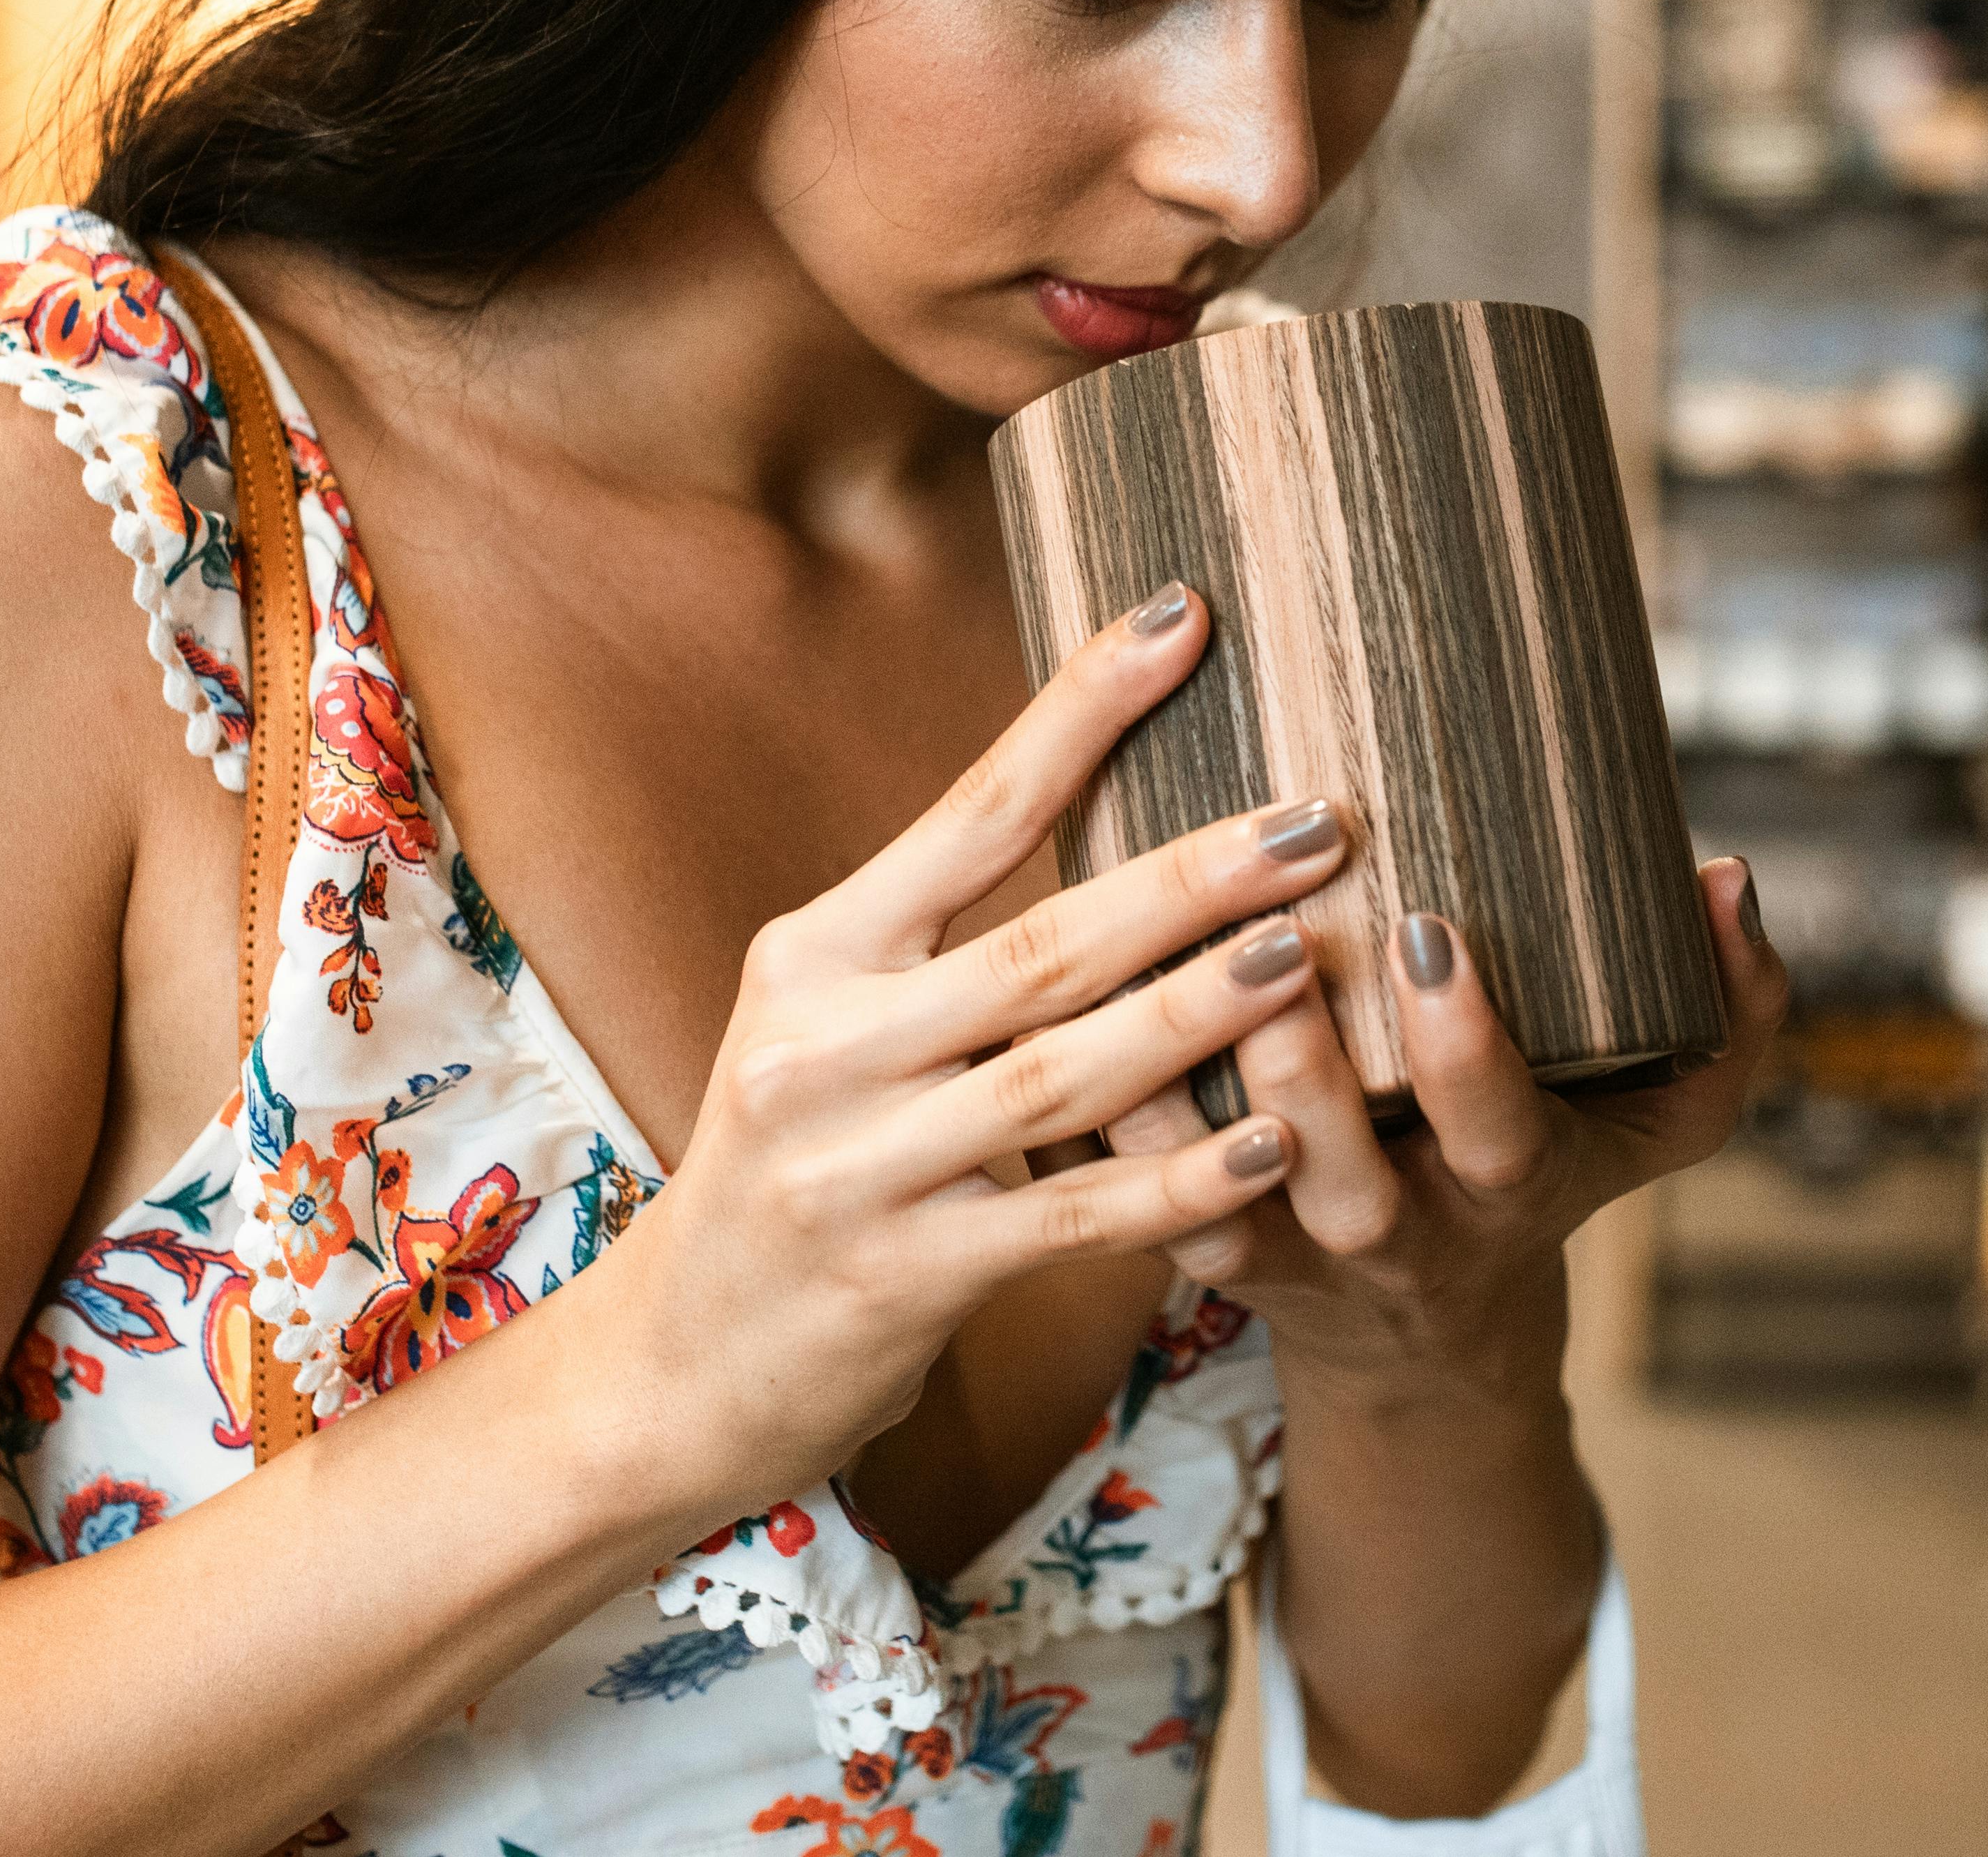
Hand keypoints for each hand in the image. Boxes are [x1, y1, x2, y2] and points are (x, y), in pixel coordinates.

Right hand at [580, 586, 1342, 1516]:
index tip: (1185, 619)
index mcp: (814, 958)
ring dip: (1197, 1015)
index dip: (1081, 712)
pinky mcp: (902, 1279)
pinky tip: (1274, 1145)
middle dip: (1189, 878)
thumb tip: (1125, 850)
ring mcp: (858, 1169)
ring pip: (1061, 1076)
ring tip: (1304, 954)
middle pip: (1039, 944)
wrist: (668, 1368)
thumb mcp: (828, 1035)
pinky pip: (1068, 1220)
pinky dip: (1178, 1184)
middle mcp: (822, 1049)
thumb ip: (942, 952)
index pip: (971, 812)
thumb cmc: (795, 1174)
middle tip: (1319, 821)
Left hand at [1106, 855, 1787, 1393]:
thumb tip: (1726, 875)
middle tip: (1274, 946)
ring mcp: (1291, 1255)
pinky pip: (1137, 1201)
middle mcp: (1398, 1237)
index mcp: (1511, 1187)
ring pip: (1224, 1200)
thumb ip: (1730, 1007)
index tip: (1434, 933)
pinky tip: (1062, 1019)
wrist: (1435, 1342)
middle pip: (1349, 1186)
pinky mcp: (1205, 1252)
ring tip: (1151, 971)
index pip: (1496, 1126)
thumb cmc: (1553, 1169)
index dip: (1468, 1046)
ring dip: (1183, 1096)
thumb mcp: (1664, 1112)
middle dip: (1310, 1075)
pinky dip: (1099, 1125)